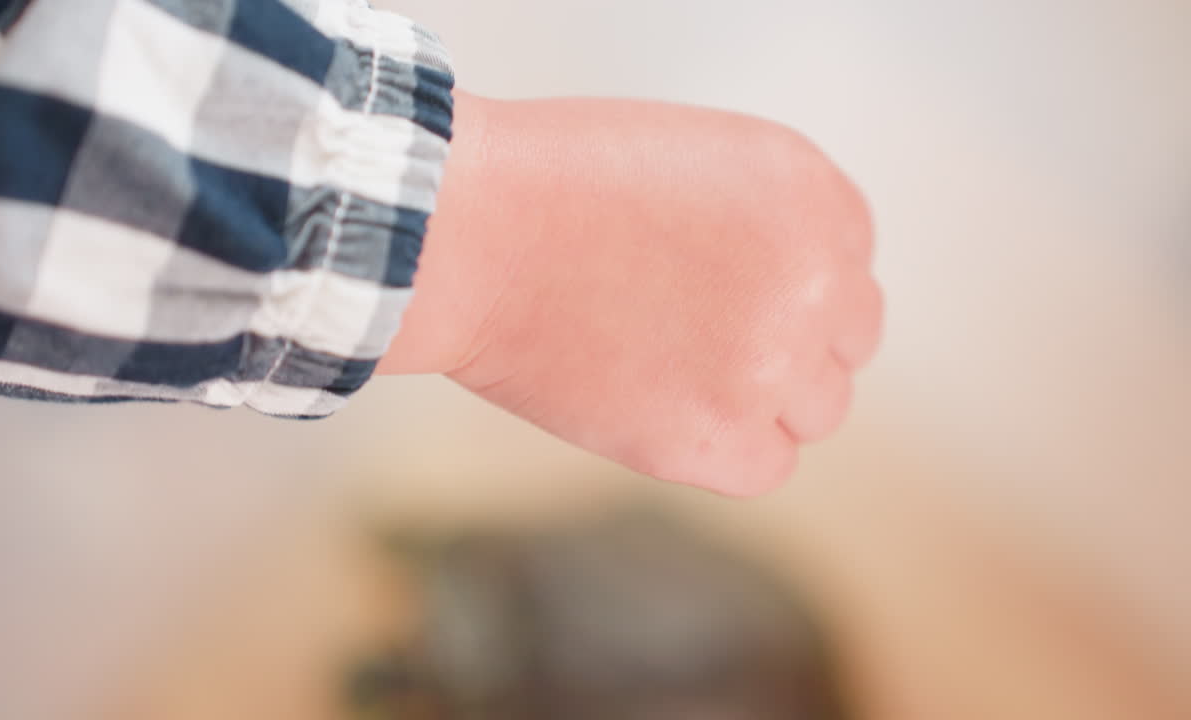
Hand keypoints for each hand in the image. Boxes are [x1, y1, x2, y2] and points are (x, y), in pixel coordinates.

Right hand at [381, 93, 882, 495]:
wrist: (469, 234)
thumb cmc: (552, 184)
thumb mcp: (698, 162)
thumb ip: (768, 222)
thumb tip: (794, 295)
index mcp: (813, 197)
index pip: (848, 271)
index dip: (791, 289)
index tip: (734, 297)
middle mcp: (814, 280)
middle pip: (843, 345)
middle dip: (786, 344)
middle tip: (701, 338)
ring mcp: (769, 364)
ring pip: (815, 410)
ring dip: (760, 399)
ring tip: (671, 370)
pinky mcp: (716, 437)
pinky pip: (767, 465)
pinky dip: (725, 450)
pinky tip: (664, 411)